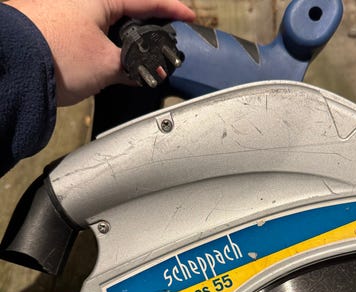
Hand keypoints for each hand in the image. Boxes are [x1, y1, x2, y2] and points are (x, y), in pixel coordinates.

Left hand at [5, 0, 194, 105]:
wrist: (13, 70)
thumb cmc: (55, 56)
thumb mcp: (107, 65)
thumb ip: (132, 66)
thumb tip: (144, 71)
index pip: (146, 1)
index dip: (172, 9)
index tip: (189, 16)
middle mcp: (83, 2)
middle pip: (127, 12)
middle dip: (149, 31)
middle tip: (164, 45)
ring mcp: (68, 13)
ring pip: (110, 26)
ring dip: (126, 46)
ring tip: (139, 65)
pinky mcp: (57, 29)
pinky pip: (92, 35)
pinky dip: (107, 50)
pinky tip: (114, 66)